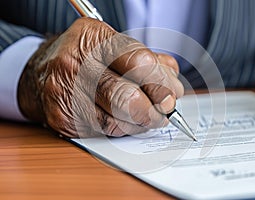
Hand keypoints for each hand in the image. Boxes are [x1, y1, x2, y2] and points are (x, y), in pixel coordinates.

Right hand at [18, 18, 183, 137]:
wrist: (41, 73)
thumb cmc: (85, 59)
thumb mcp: (115, 47)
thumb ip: (148, 61)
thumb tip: (173, 83)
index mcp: (94, 38)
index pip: (139, 63)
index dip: (162, 83)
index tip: (172, 95)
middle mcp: (76, 64)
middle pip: (126, 97)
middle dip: (154, 110)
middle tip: (163, 113)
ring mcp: (66, 93)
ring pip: (117, 120)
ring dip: (140, 122)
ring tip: (146, 116)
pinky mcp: (62, 118)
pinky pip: (104, 132)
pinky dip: (122, 128)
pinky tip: (125, 120)